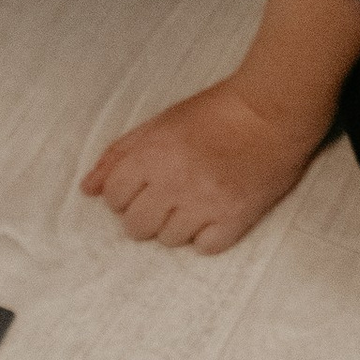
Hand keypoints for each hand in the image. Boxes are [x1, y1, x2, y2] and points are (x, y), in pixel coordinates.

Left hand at [81, 80, 317, 252]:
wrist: (272, 112)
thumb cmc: (214, 112)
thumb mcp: (159, 122)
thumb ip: (118, 155)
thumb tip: (87, 190)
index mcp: (150, 155)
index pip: (113, 199)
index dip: (125, 194)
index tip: (144, 185)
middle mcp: (173, 183)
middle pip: (136, 227)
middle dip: (146, 215)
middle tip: (168, 197)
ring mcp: (205, 204)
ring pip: (169, 241)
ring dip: (178, 226)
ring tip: (195, 202)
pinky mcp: (235, 218)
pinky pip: (205, 248)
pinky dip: (207, 236)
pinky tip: (215, 214)